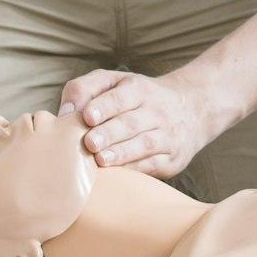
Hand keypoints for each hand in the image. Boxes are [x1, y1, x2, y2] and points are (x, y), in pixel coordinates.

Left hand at [59, 69, 220, 178]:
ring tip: (101, 161)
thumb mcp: (114, 82)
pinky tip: (118, 175)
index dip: (104, 106)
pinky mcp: (173, 158)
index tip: (87, 116)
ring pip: (145, 144)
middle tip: (89, 142)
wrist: (192, 109)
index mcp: (139, 89)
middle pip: (132, 122)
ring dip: (122, 154)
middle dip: (110, 133)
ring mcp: (168, 135)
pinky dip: (136, 170)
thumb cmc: (137, 97)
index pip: (121, 96)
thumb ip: (85, 88)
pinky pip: (154, 164)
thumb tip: (64, 113)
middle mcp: (157, 110)